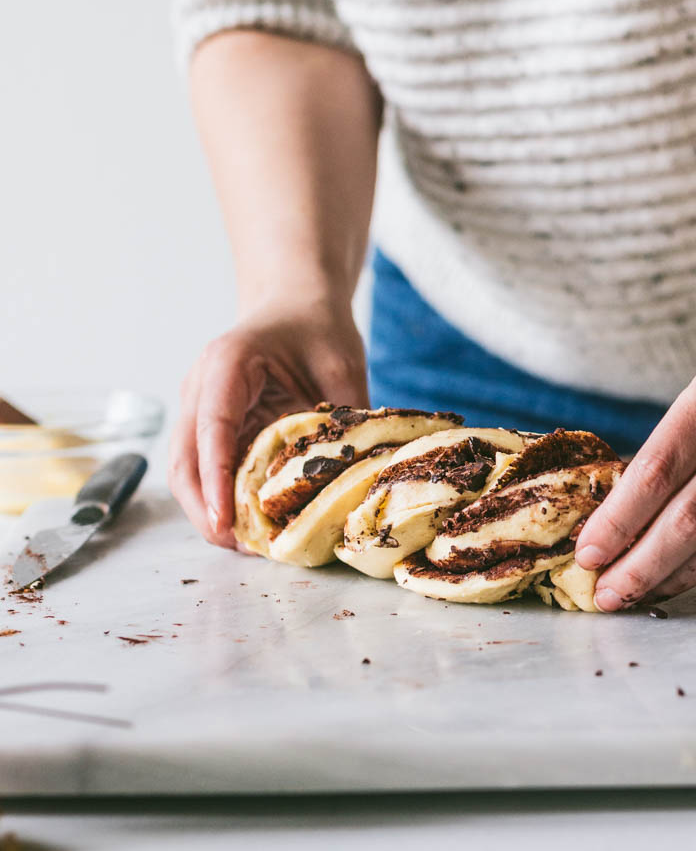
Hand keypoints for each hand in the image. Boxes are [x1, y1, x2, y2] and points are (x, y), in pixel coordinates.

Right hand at [170, 302, 367, 547]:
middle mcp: (201, 386)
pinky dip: (219, 498)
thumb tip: (356, 480)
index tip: (224, 521)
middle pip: (184, 458)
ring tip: (246, 546)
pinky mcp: (209, 425)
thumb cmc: (317, 328)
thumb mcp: (342, 366)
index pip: (212, 427)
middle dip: (204, 508)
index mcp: (228, 363)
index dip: (216, 478)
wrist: (295, 303)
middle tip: (239, 547)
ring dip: (208, 509)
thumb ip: (346, 418)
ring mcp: (198, 406)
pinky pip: (204, 468)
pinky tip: (248, 524)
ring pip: (186, 469)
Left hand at [573, 287, 695, 608]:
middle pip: (688, 515)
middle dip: (639, 562)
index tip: (587, 550)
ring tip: (637, 594)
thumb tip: (636, 503)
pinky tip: (691, 576)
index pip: (658, 469)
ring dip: (676, 572)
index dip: (618, 519)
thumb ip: (692, 436)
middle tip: (602, 592)